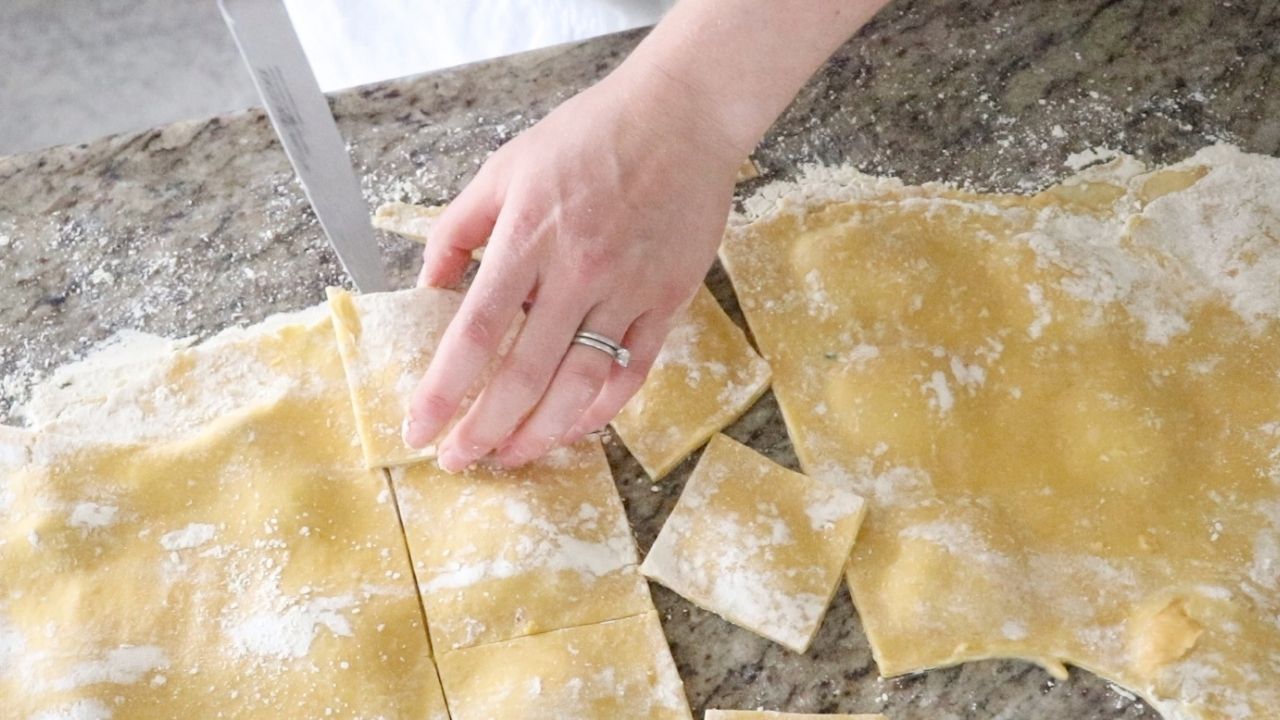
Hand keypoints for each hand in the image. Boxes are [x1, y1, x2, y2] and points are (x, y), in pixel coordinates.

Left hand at [402, 60, 744, 470]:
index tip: (418, 427)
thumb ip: (459, 228)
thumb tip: (428, 285)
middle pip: (524, 374)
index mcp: (528, 237)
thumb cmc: (589, 136)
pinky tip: (575, 427)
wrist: (679, 118)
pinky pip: (633, 370)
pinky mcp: (666, 300)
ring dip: (541, 432)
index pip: (475, 332)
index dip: (443, 389)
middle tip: (458, 461)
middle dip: (484, 429)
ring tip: (511, 457)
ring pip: (580, 384)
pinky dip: (603, 407)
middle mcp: (576, 272)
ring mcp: (626, 290)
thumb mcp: (505, 167)